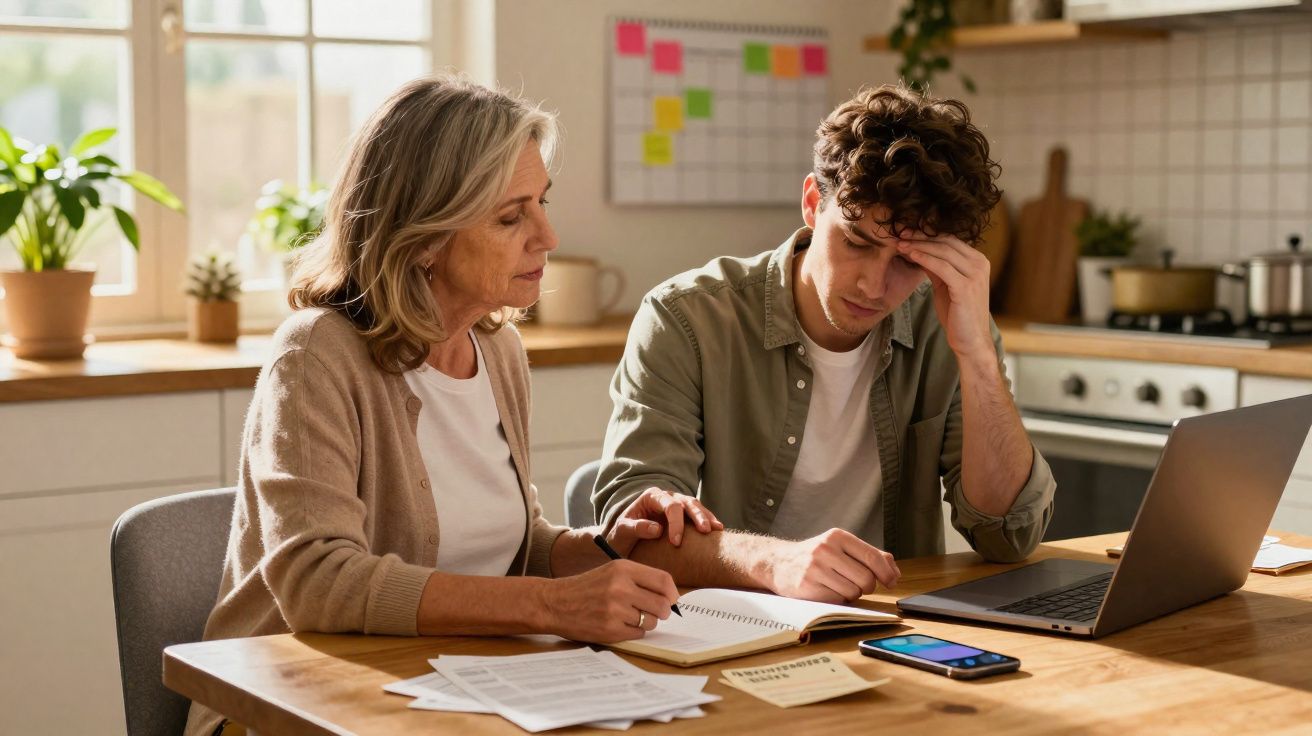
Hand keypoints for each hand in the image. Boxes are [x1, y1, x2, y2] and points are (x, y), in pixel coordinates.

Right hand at [539, 560, 678, 642]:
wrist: (554, 603)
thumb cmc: (586, 588)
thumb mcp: (611, 572)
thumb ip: (640, 579)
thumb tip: (671, 597)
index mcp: (622, 568)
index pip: (663, 580)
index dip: (672, 593)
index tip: (672, 600)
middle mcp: (620, 587)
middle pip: (662, 604)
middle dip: (662, 611)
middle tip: (653, 612)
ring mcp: (615, 609)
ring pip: (651, 621)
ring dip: (645, 622)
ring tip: (628, 616)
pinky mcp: (610, 629)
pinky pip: (638, 633)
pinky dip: (633, 631)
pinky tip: (618, 624)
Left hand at [607, 487, 724, 554]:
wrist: (623, 540)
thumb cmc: (621, 534)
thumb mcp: (623, 531)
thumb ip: (636, 528)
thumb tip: (657, 529)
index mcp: (651, 497)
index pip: (670, 506)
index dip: (676, 523)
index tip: (676, 542)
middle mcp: (666, 497)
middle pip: (686, 503)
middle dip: (698, 516)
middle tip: (705, 531)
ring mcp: (677, 505)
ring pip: (695, 506)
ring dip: (707, 517)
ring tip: (717, 529)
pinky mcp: (683, 516)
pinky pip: (698, 515)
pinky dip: (708, 521)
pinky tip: (717, 530)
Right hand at [768, 528, 899, 602]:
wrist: (778, 562)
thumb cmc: (816, 556)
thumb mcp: (839, 547)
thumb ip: (868, 555)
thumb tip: (894, 571)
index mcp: (837, 536)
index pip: (872, 556)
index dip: (886, 572)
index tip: (891, 581)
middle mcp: (826, 549)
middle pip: (866, 578)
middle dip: (867, 586)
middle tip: (858, 584)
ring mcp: (815, 568)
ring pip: (853, 592)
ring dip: (851, 593)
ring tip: (837, 585)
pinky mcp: (808, 587)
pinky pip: (838, 601)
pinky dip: (837, 599)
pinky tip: (826, 590)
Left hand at [896, 234, 993, 358]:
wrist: (971, 341)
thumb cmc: (958, 314)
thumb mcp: (945, 285)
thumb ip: (936, 267)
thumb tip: (917, 250)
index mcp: (977, 261)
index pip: (950, 239)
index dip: (927, 234)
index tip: (906, 232)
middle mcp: (980, 264)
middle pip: (946, 241)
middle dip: (920, 236)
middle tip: (899, 233)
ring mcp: (975, 275)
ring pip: (943, 251)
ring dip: (919, 245)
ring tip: (900, 243)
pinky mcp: (966, 287)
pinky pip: (942, 267)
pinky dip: (925, 258)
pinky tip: (910, 255)